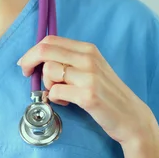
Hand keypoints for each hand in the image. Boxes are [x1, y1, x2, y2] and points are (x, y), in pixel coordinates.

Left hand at [17, 35, 154, 145]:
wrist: (131, 117)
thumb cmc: (107, 93)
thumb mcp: (92, 68)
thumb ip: (70, 60)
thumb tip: (39, 59)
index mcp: (88, 49)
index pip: (50, 40)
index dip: (32, 52)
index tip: (26, 64)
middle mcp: (89, 59)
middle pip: (45, 51)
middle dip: (29, 63)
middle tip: (27, 75)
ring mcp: (89, 76)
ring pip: (48, 71)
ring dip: (47, 85)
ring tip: (60, 93)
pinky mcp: (88, 95)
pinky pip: (55, 92)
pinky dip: (54, 99)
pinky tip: (66, 102)